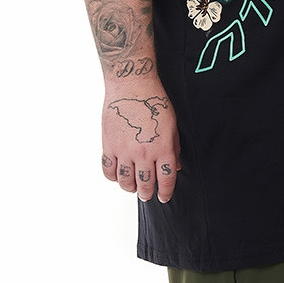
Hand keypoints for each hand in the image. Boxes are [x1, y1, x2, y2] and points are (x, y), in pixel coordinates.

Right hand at [100, 83, 180, 202]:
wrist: (132, 85)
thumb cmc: (153, 100)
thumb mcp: (172, 124)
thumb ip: (174, 147)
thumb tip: (175, 166)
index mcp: (163, 148)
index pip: (166, 179)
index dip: (166, 192)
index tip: (164, 197)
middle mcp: (144, 153)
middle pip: (145, 184)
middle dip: (147, 194)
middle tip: (147, 195)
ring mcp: (125, 151)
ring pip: (126, 182)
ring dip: (130, 188)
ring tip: (133, 186)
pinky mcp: (109, 146)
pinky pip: (109, 170)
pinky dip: (113, 177)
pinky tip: (117, 174)